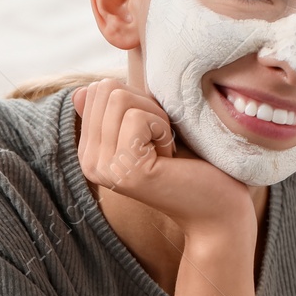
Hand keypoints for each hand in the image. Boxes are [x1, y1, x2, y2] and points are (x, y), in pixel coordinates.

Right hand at [72, 79, 254, 239]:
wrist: (217, 207)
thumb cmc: (189, 162)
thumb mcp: (148, 127)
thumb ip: (117, 109)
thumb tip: (79, 92)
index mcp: (89, 150)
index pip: (97, 90)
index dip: (137, 99)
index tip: (153, 133)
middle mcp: (88, 162)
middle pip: (106, 89)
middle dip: (145, 104)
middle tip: (161, 139)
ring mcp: (103, 169)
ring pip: (120, 99)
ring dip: (156, 117)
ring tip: (165, 149)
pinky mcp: (124, 170)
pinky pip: (137, 118)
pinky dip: (163, 129)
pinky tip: (169, 158)